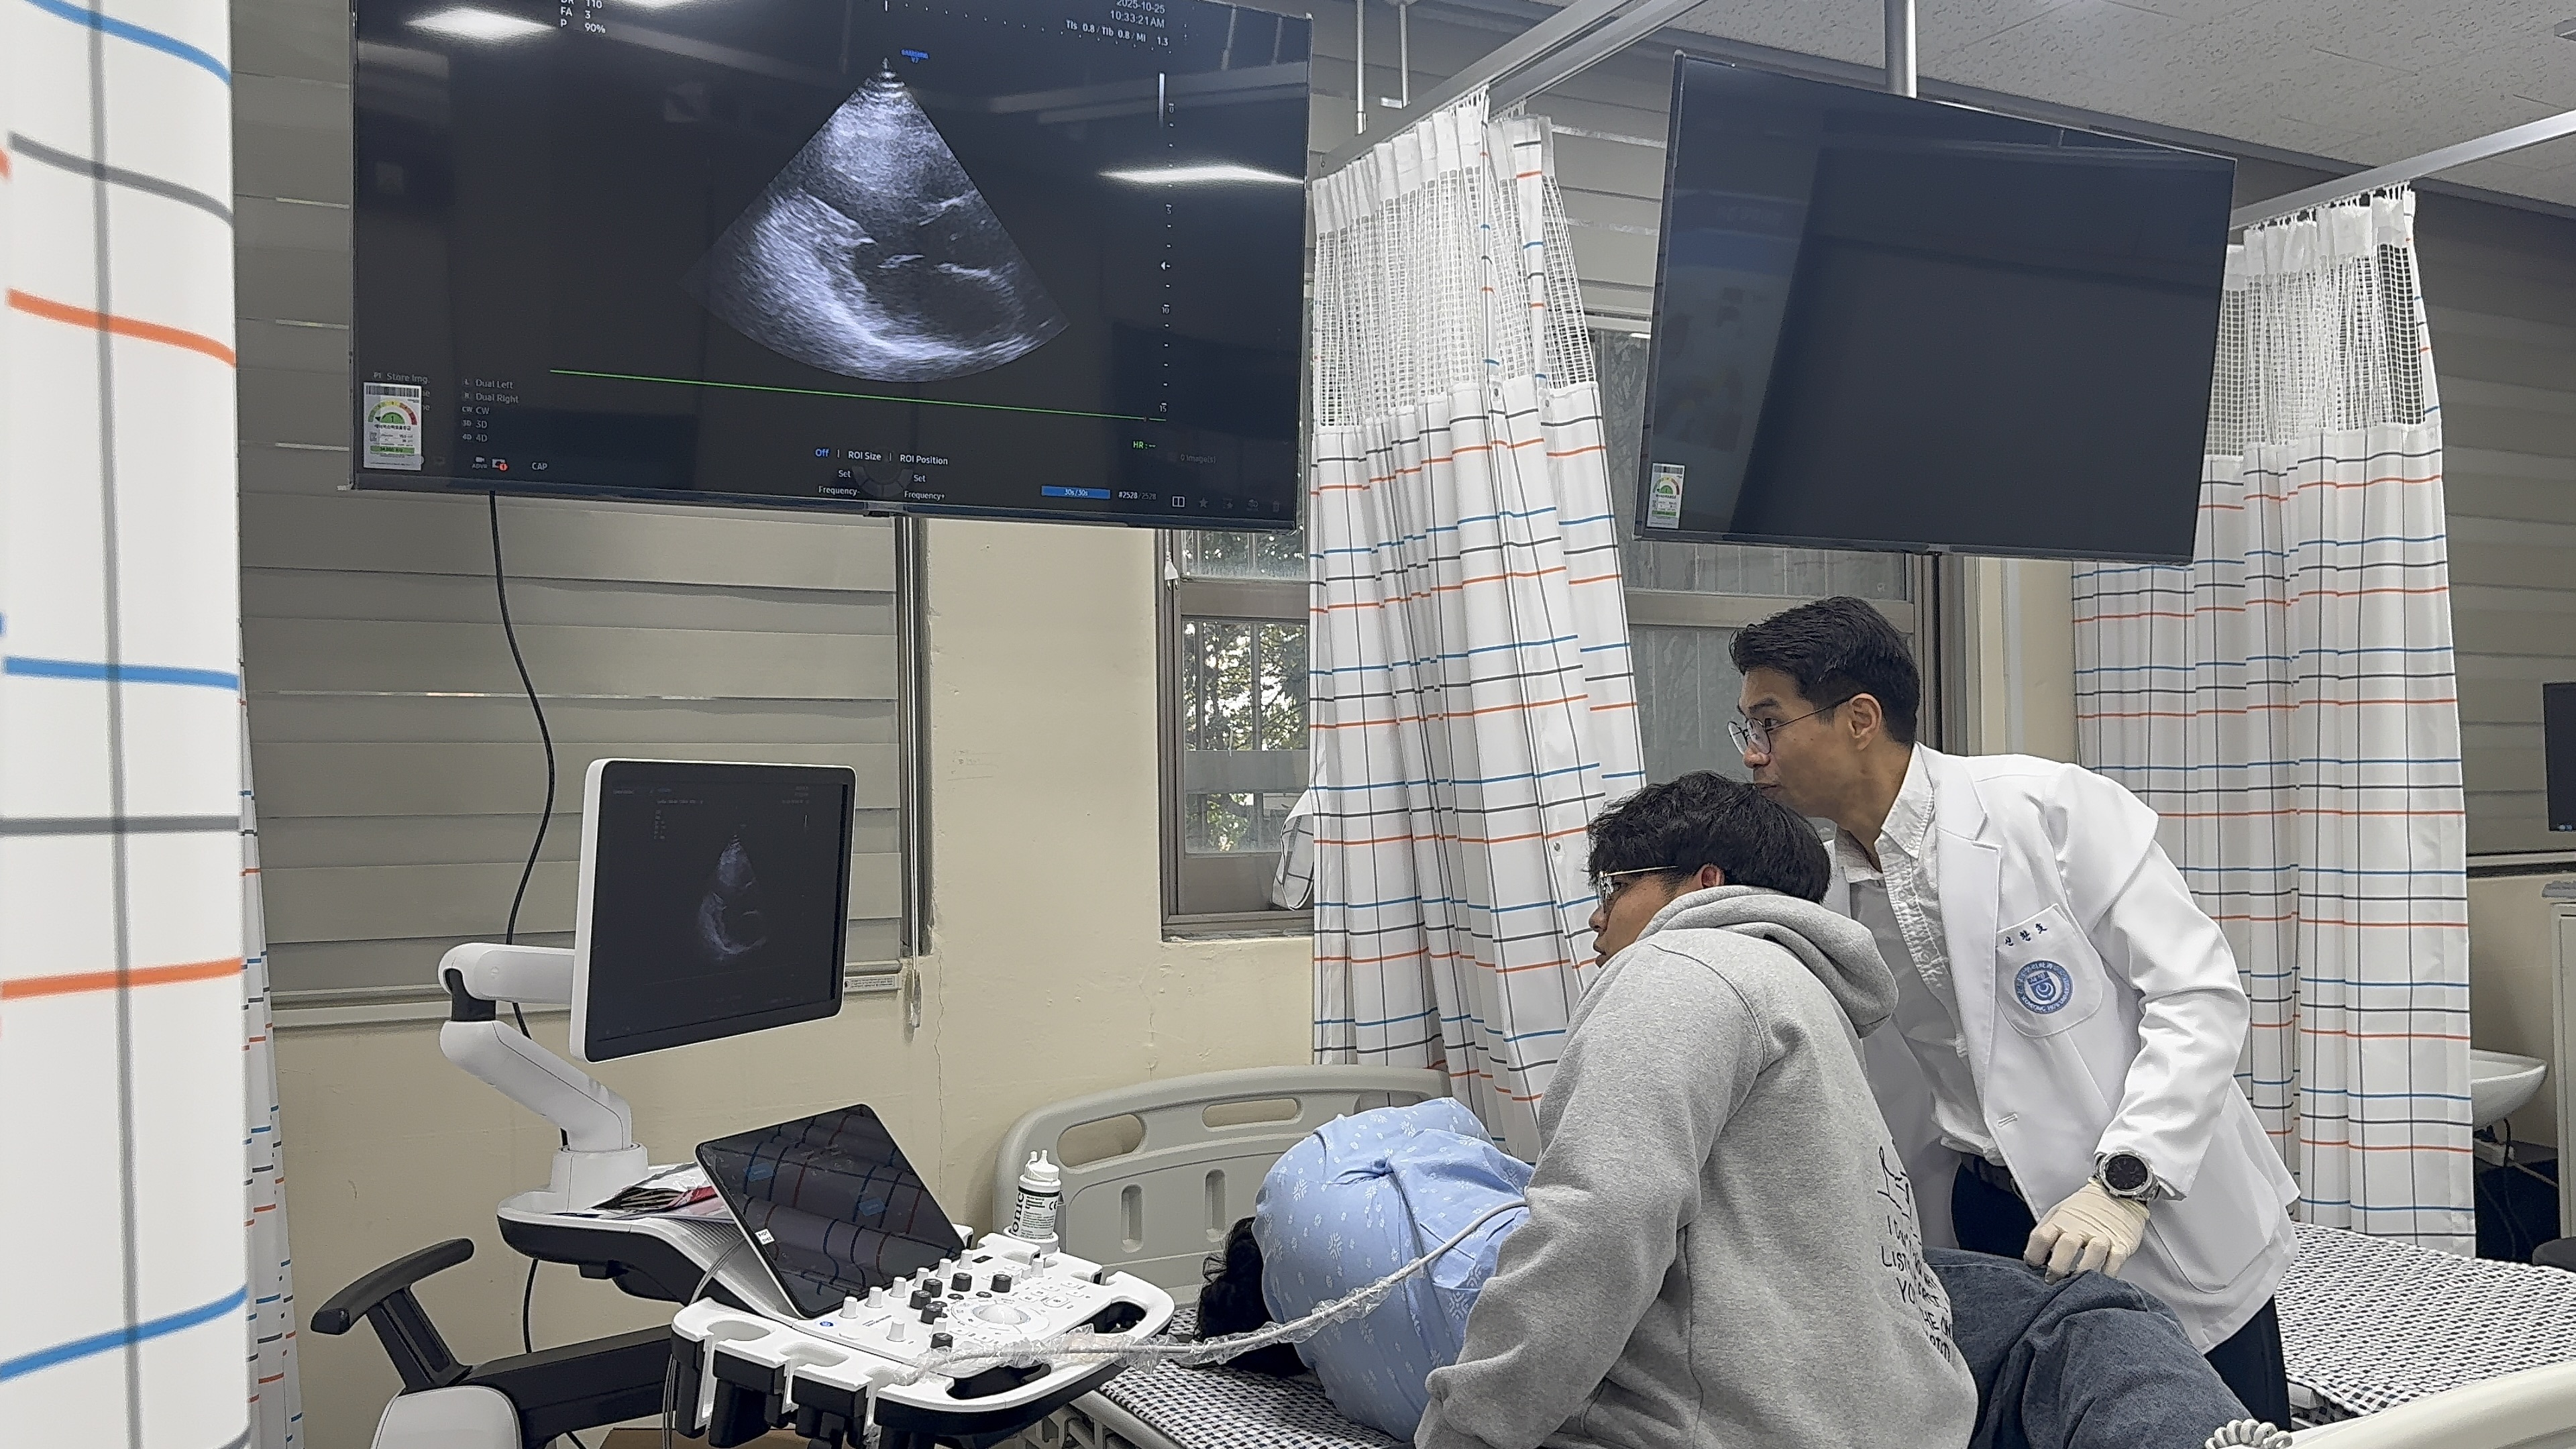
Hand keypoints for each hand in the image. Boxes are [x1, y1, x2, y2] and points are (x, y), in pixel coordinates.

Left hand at [2024, 1180, 2149, 1279]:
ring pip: (2093, 1253)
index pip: (2042, 1236)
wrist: (2116, 1192)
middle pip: (2066, 1246)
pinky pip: (2115, 1261)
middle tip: (2053, 1280)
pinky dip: (2108, 1274)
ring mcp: (2102, 1235)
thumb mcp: (2059, 1212)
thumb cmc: (2083, 1208)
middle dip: (2057, 1267)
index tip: (2032, 1266)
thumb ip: (2046, 1233)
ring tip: (2077, 1284)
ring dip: (2084, 1271)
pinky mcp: (2121, 1244)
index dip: (2033, 1253)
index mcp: (2061, 1220)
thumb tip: (2033, 1258)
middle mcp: (2081, 1227)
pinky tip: (2100, 1281)